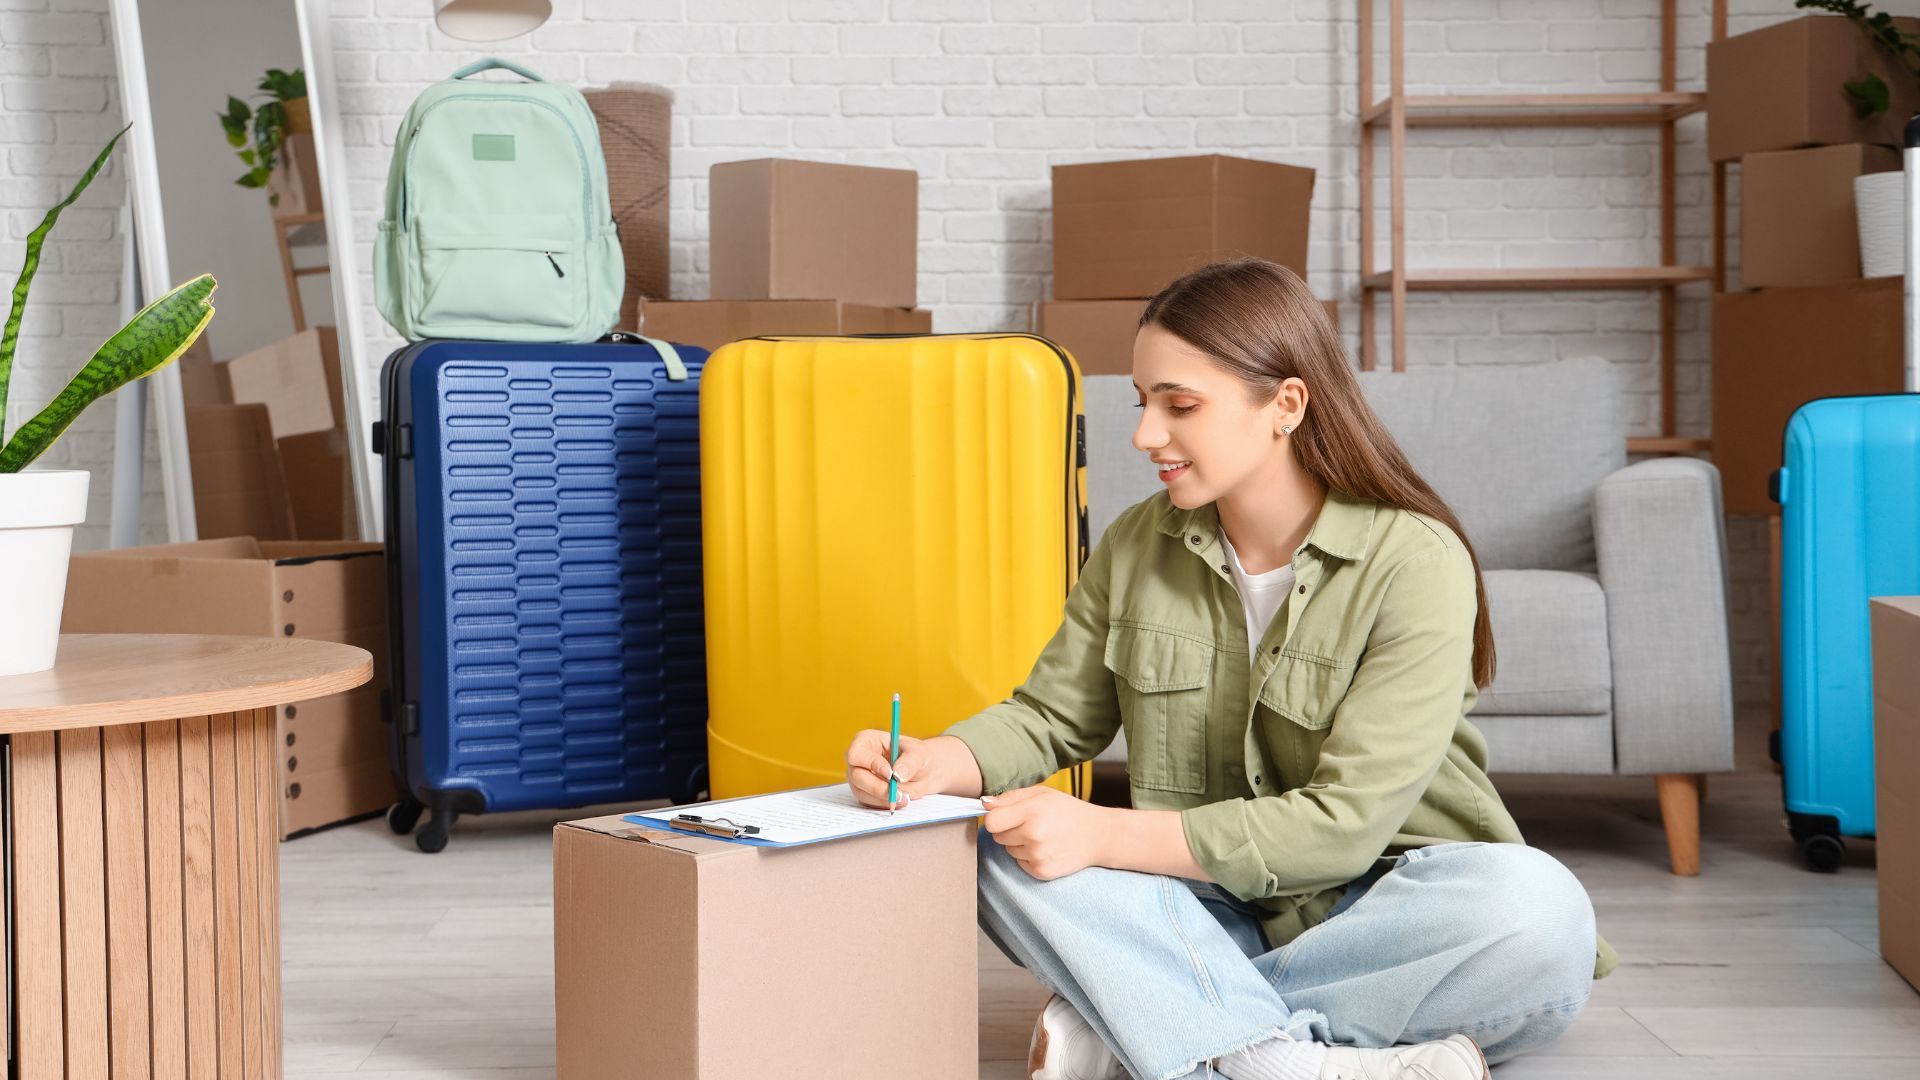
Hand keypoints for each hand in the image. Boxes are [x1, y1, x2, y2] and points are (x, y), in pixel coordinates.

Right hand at [844, 728, 932, 809]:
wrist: (923, 773)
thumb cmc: (917, 756)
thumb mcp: (918, 753)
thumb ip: (909, 762)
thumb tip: (898, 775)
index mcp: (866, 741)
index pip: (857, 753)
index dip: (871, 763)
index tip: (890, 774)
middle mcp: (858, 760)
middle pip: (857, 776)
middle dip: (877, 787)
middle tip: (897, 793)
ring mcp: (859, 778)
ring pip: (861, 792)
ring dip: (882, 798)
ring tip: (904, 798)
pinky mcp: (865, 793)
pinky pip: (869, 802)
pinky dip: (884, 804)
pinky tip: (899, 801)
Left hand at [981, 785, 1112, 880]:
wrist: (1099, 835)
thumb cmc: (1068, 811)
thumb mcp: (1042, 794)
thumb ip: (1011, 797)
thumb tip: (984, 804)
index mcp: (1032, 811)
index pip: (992, 822)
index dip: (996, 819)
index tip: (1005, 817)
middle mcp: (1033, 835)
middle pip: (997, 837)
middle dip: (1008, 831)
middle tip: (1031, 824)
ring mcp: (1038, 855)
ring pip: (1008, 851)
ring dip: (1019, 844)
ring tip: (1042, 836)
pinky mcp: (1041, 871)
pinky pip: (1020, 864)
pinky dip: (1028, 858)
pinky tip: (1047, 849)